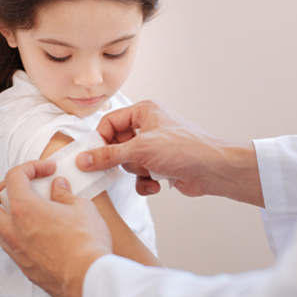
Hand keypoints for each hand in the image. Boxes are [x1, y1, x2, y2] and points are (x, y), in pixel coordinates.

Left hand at [0, 160, 111, 296]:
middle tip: (14, 189)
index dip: (30, 167)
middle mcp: (13, 232)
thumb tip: (58, 187)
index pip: (14, 178)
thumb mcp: (81, 208)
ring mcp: (17, 253)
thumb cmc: (86, 242)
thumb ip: (65, 194)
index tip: (47, 170)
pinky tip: (40, 234)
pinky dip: (20, 236)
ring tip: (30, 212)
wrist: (88, 280)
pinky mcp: (25, 269)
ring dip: (7, 217)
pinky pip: (13, 248)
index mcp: (24, 210)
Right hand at [76, 100, 264, 206]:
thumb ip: (108, 155)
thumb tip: (84, 159)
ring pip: (129, 162)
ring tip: (151, 172)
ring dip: (138, 172)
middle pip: (117, 145)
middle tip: (128, 164)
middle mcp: (149, 126)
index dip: (100, 140)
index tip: (93, 157)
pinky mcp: (161, 165)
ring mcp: (155, 147)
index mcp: (144, 111)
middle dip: (124, 160)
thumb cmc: (184, 149)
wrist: (213, 170)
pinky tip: (157, 185)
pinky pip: (140, 175)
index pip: (110, 122)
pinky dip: (146, 182)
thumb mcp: (139, 150)